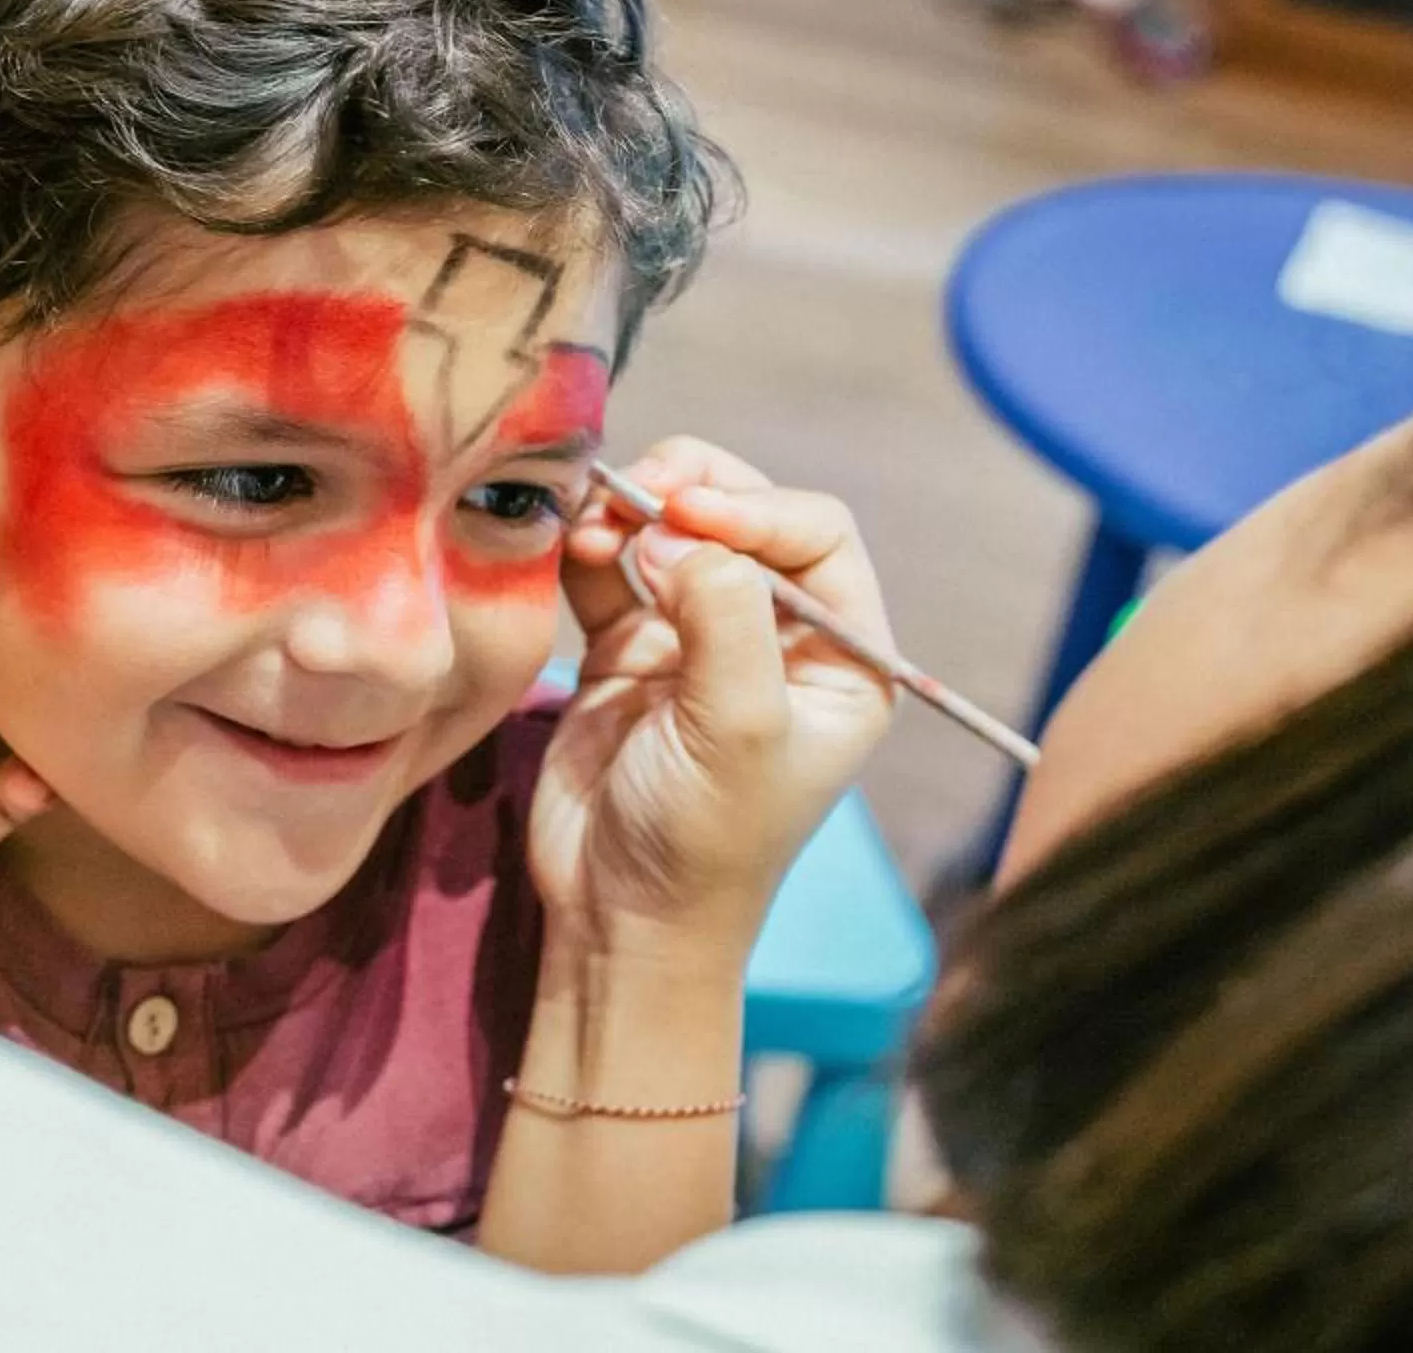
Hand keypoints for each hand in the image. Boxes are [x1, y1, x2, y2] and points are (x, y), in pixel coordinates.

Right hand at [535, 438, 897, 961]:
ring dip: (631, 511)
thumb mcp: (739, 729)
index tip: (688, 514)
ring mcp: (699, 638)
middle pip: (744, 515)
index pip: (818, 534)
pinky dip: (589, 545)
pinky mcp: (628, 650)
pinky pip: (611, 568)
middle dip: (690, 493)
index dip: (757, 507)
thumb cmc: (706, 842)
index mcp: (842, 656)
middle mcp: (778, 636)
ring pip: (673, 529)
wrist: (619, 919)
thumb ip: (723, 616)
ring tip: (589, 529)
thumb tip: (673, 535)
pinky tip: (570, 545)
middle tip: (635, 494)